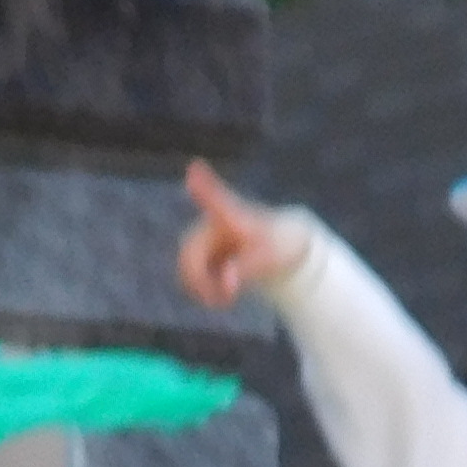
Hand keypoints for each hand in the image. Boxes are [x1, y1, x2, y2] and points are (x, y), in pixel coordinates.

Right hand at [179, 160, 314, 308]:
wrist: (280, 246)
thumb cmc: (276, 246)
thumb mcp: (267, 260)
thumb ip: (245, 270)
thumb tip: (226, 284)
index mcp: (233, 215)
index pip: (217, 200)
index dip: (204, 185)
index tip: (196, 167)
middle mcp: (211, 223)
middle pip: (190, 256)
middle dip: (202, 282)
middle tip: (227, 298)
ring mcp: (203, 239)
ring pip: (187, 270)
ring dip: (204, 290)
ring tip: (228, 299)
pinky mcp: (201, 254)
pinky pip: (191, 278)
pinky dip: (204, 291)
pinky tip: (221, 296)